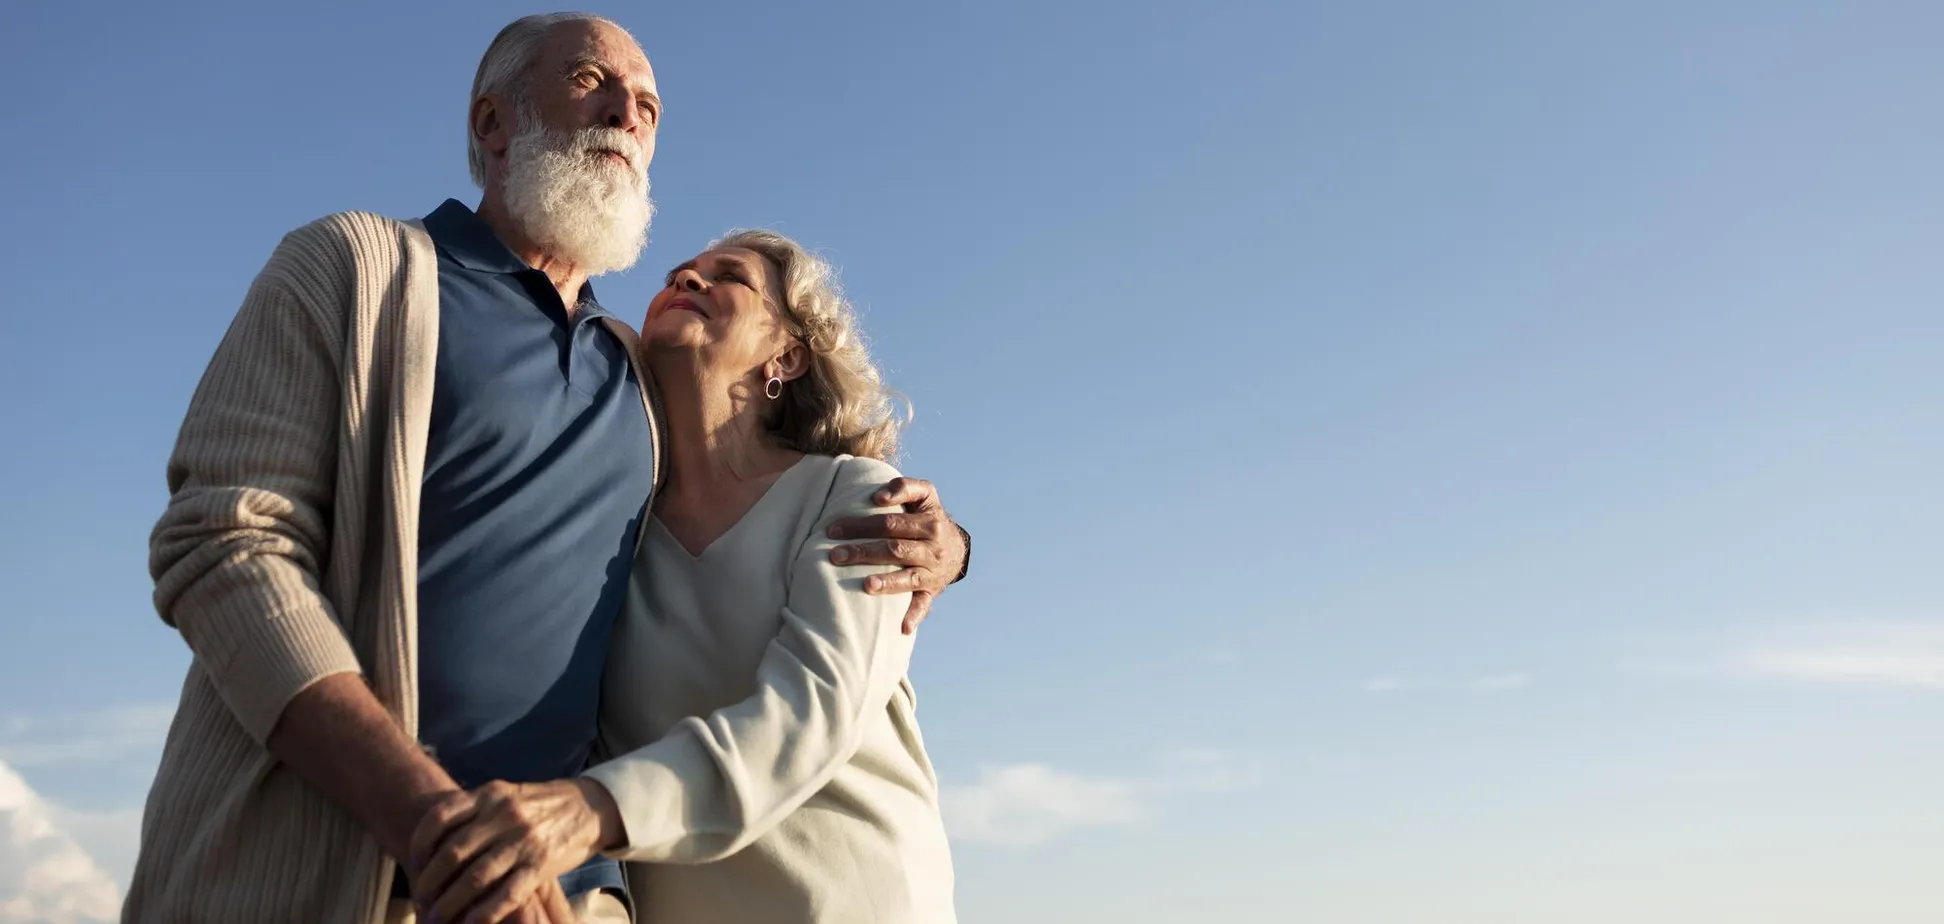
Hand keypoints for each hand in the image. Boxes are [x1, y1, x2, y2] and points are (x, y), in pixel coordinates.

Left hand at [408, 779, 620, 923]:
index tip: (412, 864)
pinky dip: (485, 912)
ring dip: (450, 904)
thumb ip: (474, 809)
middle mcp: (504, 815)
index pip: (440, 817)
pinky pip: (507, 893)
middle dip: (430, 882)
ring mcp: (523, 840)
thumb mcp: (504, 794)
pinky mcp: (541, 864)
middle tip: (419, 901)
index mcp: (490, 794)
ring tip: (434, 919)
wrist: (588, 806)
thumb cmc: (538, 805)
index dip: (419, 844)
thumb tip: (432, 835)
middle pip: (453, 853)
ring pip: (475, 878)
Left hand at [826, 476, 967, 633]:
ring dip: (887, 582)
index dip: (862, 524)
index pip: (890, 523)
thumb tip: (877, 497)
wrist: (957, 547)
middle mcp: (932, 547)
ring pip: (908, 577)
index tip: (834, 528)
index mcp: (929, 522)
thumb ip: (903, 487)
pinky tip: (902, 626)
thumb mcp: (925, 494)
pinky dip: (914, 615)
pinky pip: (924, 604)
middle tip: (834, 555)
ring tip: (866, 585)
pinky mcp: (932, 590)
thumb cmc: (928, 516)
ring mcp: (933, 571)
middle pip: (894, 548)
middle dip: (862, 551)